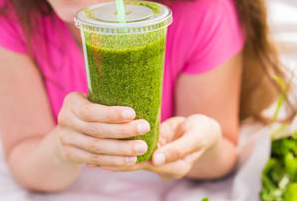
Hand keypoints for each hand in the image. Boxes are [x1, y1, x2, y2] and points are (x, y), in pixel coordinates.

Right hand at [57, 92, 150, 166]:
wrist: (70, 129)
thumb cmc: (92, 109)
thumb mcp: (94, 98)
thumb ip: (109, 98)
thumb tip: (140, 94)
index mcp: (71, 102)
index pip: (90, 110)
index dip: (111, 114)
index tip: (133, 113)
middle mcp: (65, 120)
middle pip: (96, 129)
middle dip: (122, 130)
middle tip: (144, 128)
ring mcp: (66, 139)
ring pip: (96, 147)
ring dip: (121, 149)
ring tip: (141, 148)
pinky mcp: (70, 154)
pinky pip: (95, 160)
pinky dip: (114, 161)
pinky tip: (130, 160)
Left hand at [99, 115, 221, 179]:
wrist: (205, 130)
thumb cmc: (202, 131)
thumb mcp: (194, 138)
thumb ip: (176, 149)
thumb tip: (156, 160)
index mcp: (174, 167)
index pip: (146, 165)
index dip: (126, 161)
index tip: (107, 160)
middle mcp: (163, 167)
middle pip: (134, 165)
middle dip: (113, 162)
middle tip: (92, 160)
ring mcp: (157, 159)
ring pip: (132, 159)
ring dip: (113, 156)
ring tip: (91, 156)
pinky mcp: (153, 149)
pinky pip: (135, 151)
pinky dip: (121, 148)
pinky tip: (105, 146)